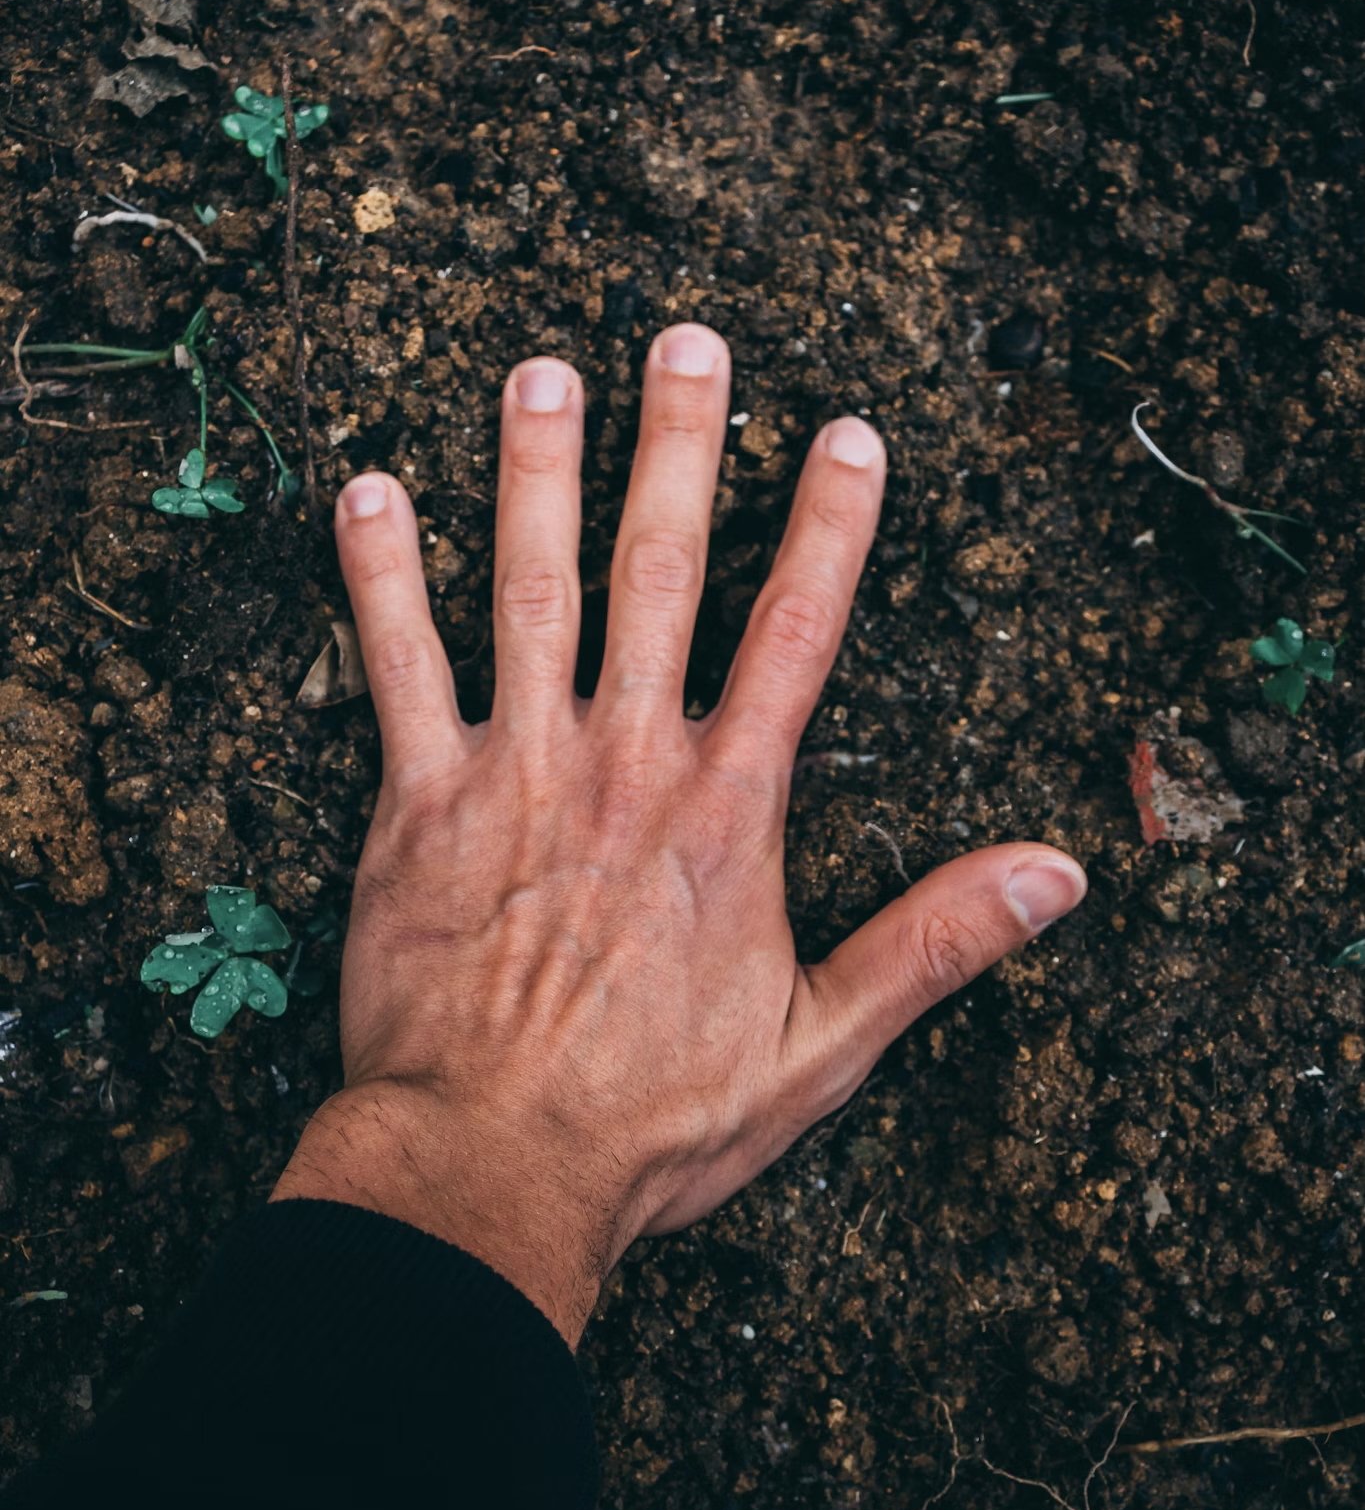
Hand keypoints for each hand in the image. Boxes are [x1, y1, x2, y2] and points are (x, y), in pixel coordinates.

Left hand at [272, 325, 1086, 1344]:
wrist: (492, 1165)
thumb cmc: (655, 1118)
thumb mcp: (822, 1047)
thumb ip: (934, 945)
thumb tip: (1057, 876)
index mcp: (726, 810)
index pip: (796, 634)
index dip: (831, 526)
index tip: (848, 433)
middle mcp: (625, 759)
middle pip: (661, 571)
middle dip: (680, 448)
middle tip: (688, 343)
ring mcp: (516, 769)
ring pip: (529, 587)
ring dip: (536, 472)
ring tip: (541, 371)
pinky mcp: (416, 802)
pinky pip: (396, 666)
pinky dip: (378, 576)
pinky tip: (367, 491)